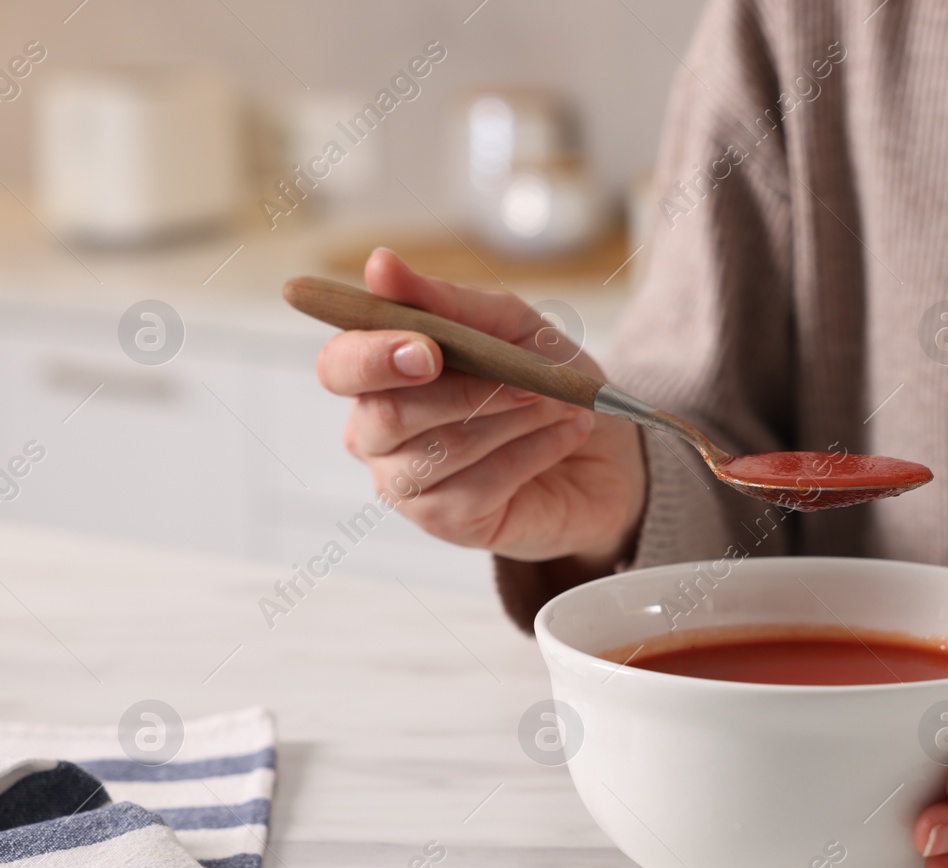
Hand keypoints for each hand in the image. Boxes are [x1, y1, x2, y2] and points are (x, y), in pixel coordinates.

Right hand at [316, 249, 646, 569]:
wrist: (607, 450)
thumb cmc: (545, 383)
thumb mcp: (509, 326)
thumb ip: (445, 300)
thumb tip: (380, 266)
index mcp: (379, 375)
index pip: (340, 366)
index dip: (374, 356)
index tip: (428, 348)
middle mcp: (377, 434)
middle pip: (384, 416)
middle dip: (465, 392)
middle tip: (527, 380)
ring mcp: (407, 485)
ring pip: (436, 453)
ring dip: (510, 419)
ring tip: (554, 402)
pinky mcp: (447, 523)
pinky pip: (477, 487)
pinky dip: (532, 452)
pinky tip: (564, 433)